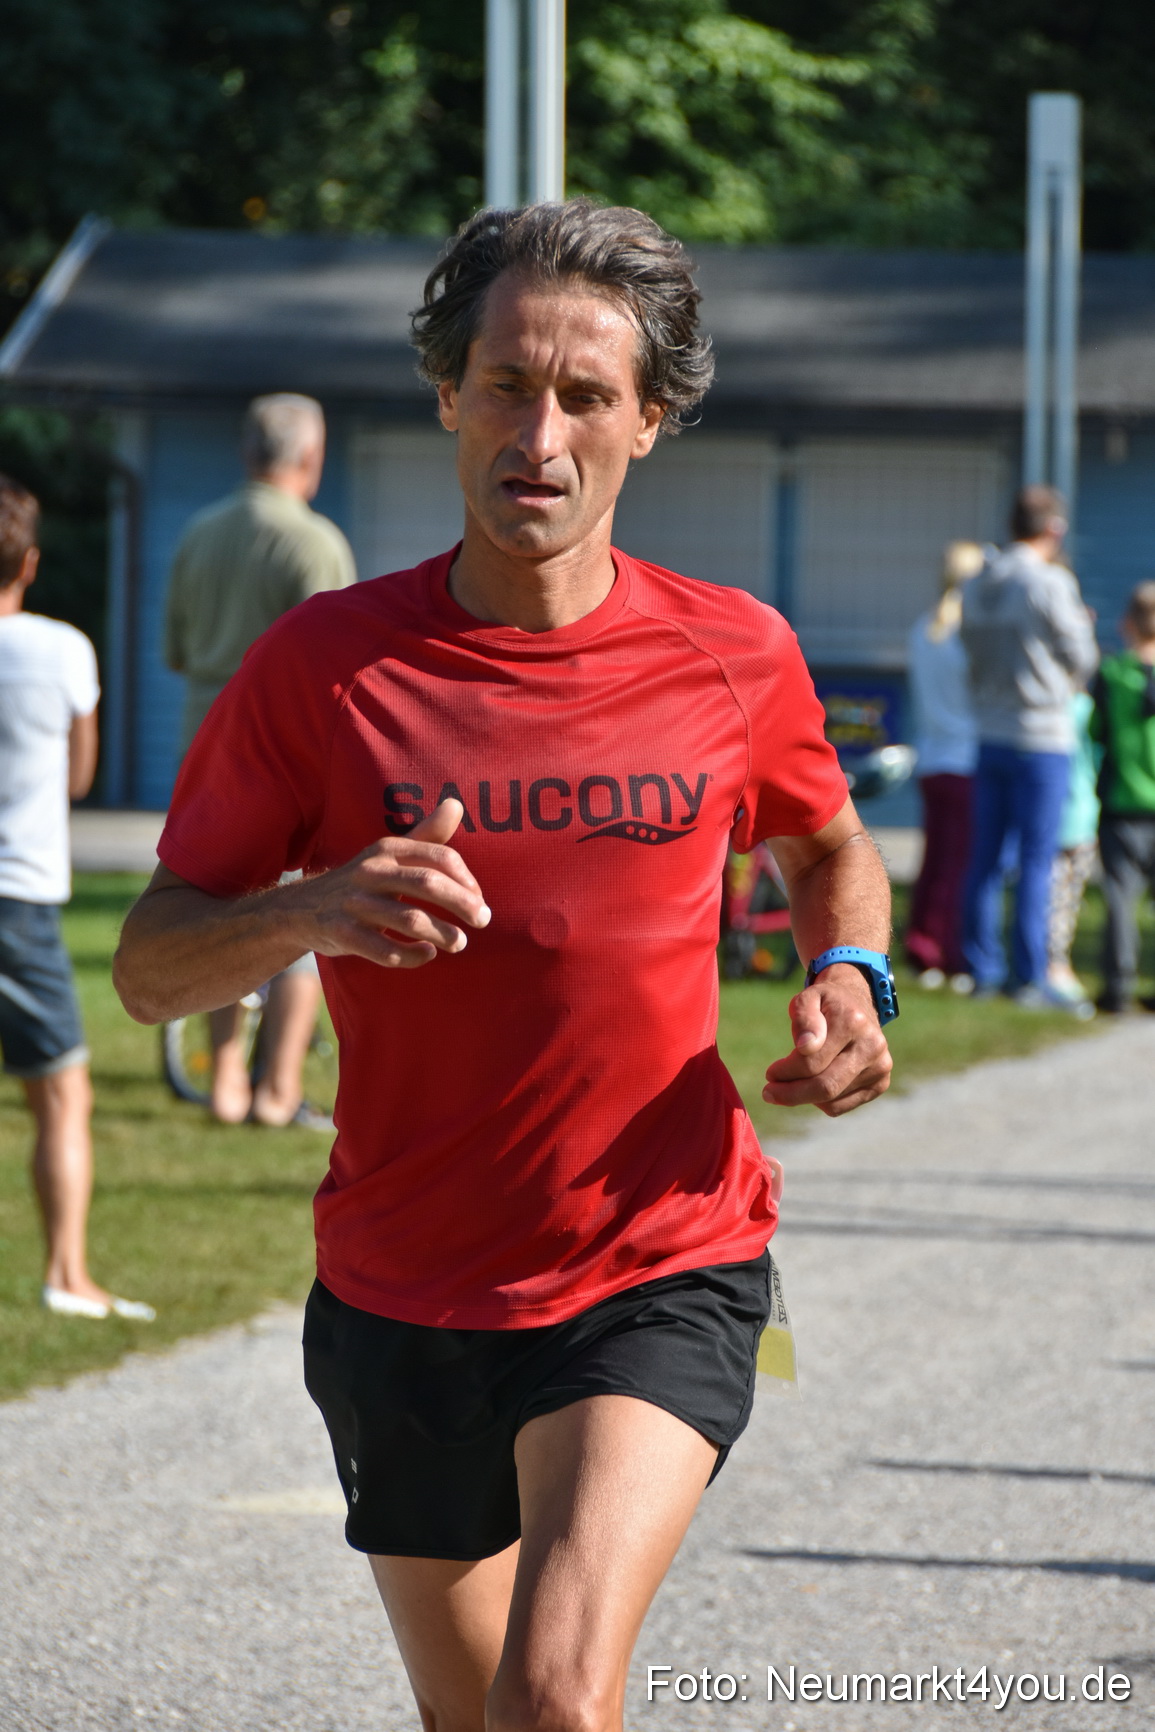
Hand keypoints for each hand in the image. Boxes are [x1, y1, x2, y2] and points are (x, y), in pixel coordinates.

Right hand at [287, 800, 490, 969]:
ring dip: (443, 933)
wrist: (300, 909)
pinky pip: (385, 949)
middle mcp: (371, 872)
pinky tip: (427, 954)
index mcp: (387, 849)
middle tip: (484, 921)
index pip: (439, 857)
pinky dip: (412, 954)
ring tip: (460, 943)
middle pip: (428, 884)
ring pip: (410, 919)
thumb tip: (456, 804)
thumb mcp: (389, 855)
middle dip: (463, 904)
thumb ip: (425, 836)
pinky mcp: (342, 934)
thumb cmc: (361, 882)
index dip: (466, 880)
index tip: (480, 899)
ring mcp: (354, 904)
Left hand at [762, 963, 891, 1116]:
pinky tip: (812, 1085)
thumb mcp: (807, 997)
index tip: (770, 1073)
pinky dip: (819, 1102)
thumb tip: (805, 1046)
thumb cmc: (825, 1005)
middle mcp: (872, 1046)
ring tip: (790, 1083)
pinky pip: (840, 1107)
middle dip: (791, 1093)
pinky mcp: (880, 1083)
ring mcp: (880, 1067)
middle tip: (769, 1093)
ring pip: (831, 1100)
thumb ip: (803, 1017)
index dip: (786, 1071)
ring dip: (803, 1096)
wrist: (858, 1006)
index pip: (812, 1061)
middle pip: (825, 1086)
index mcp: (852, 1022)